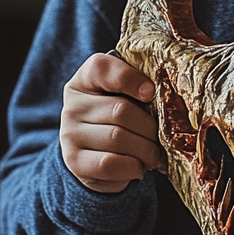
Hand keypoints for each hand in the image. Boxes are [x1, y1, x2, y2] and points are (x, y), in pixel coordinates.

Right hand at [60, 52, 162, 192]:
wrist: (95, 149)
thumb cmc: (118, 113)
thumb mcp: (125, 92)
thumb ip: (139, 85)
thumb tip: (161, 95)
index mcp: (86, 79)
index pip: (102, 68)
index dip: (131, 79)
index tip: (150, 93)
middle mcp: (73, 105)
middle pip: (120, 110)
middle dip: (150, 126)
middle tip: (163, 136)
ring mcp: (70, 135)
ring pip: (117, 138)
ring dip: (145, 149)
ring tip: (153, 153)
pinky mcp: (75, 162)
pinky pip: (109, 164)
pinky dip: (132, 167)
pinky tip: (139, 166)